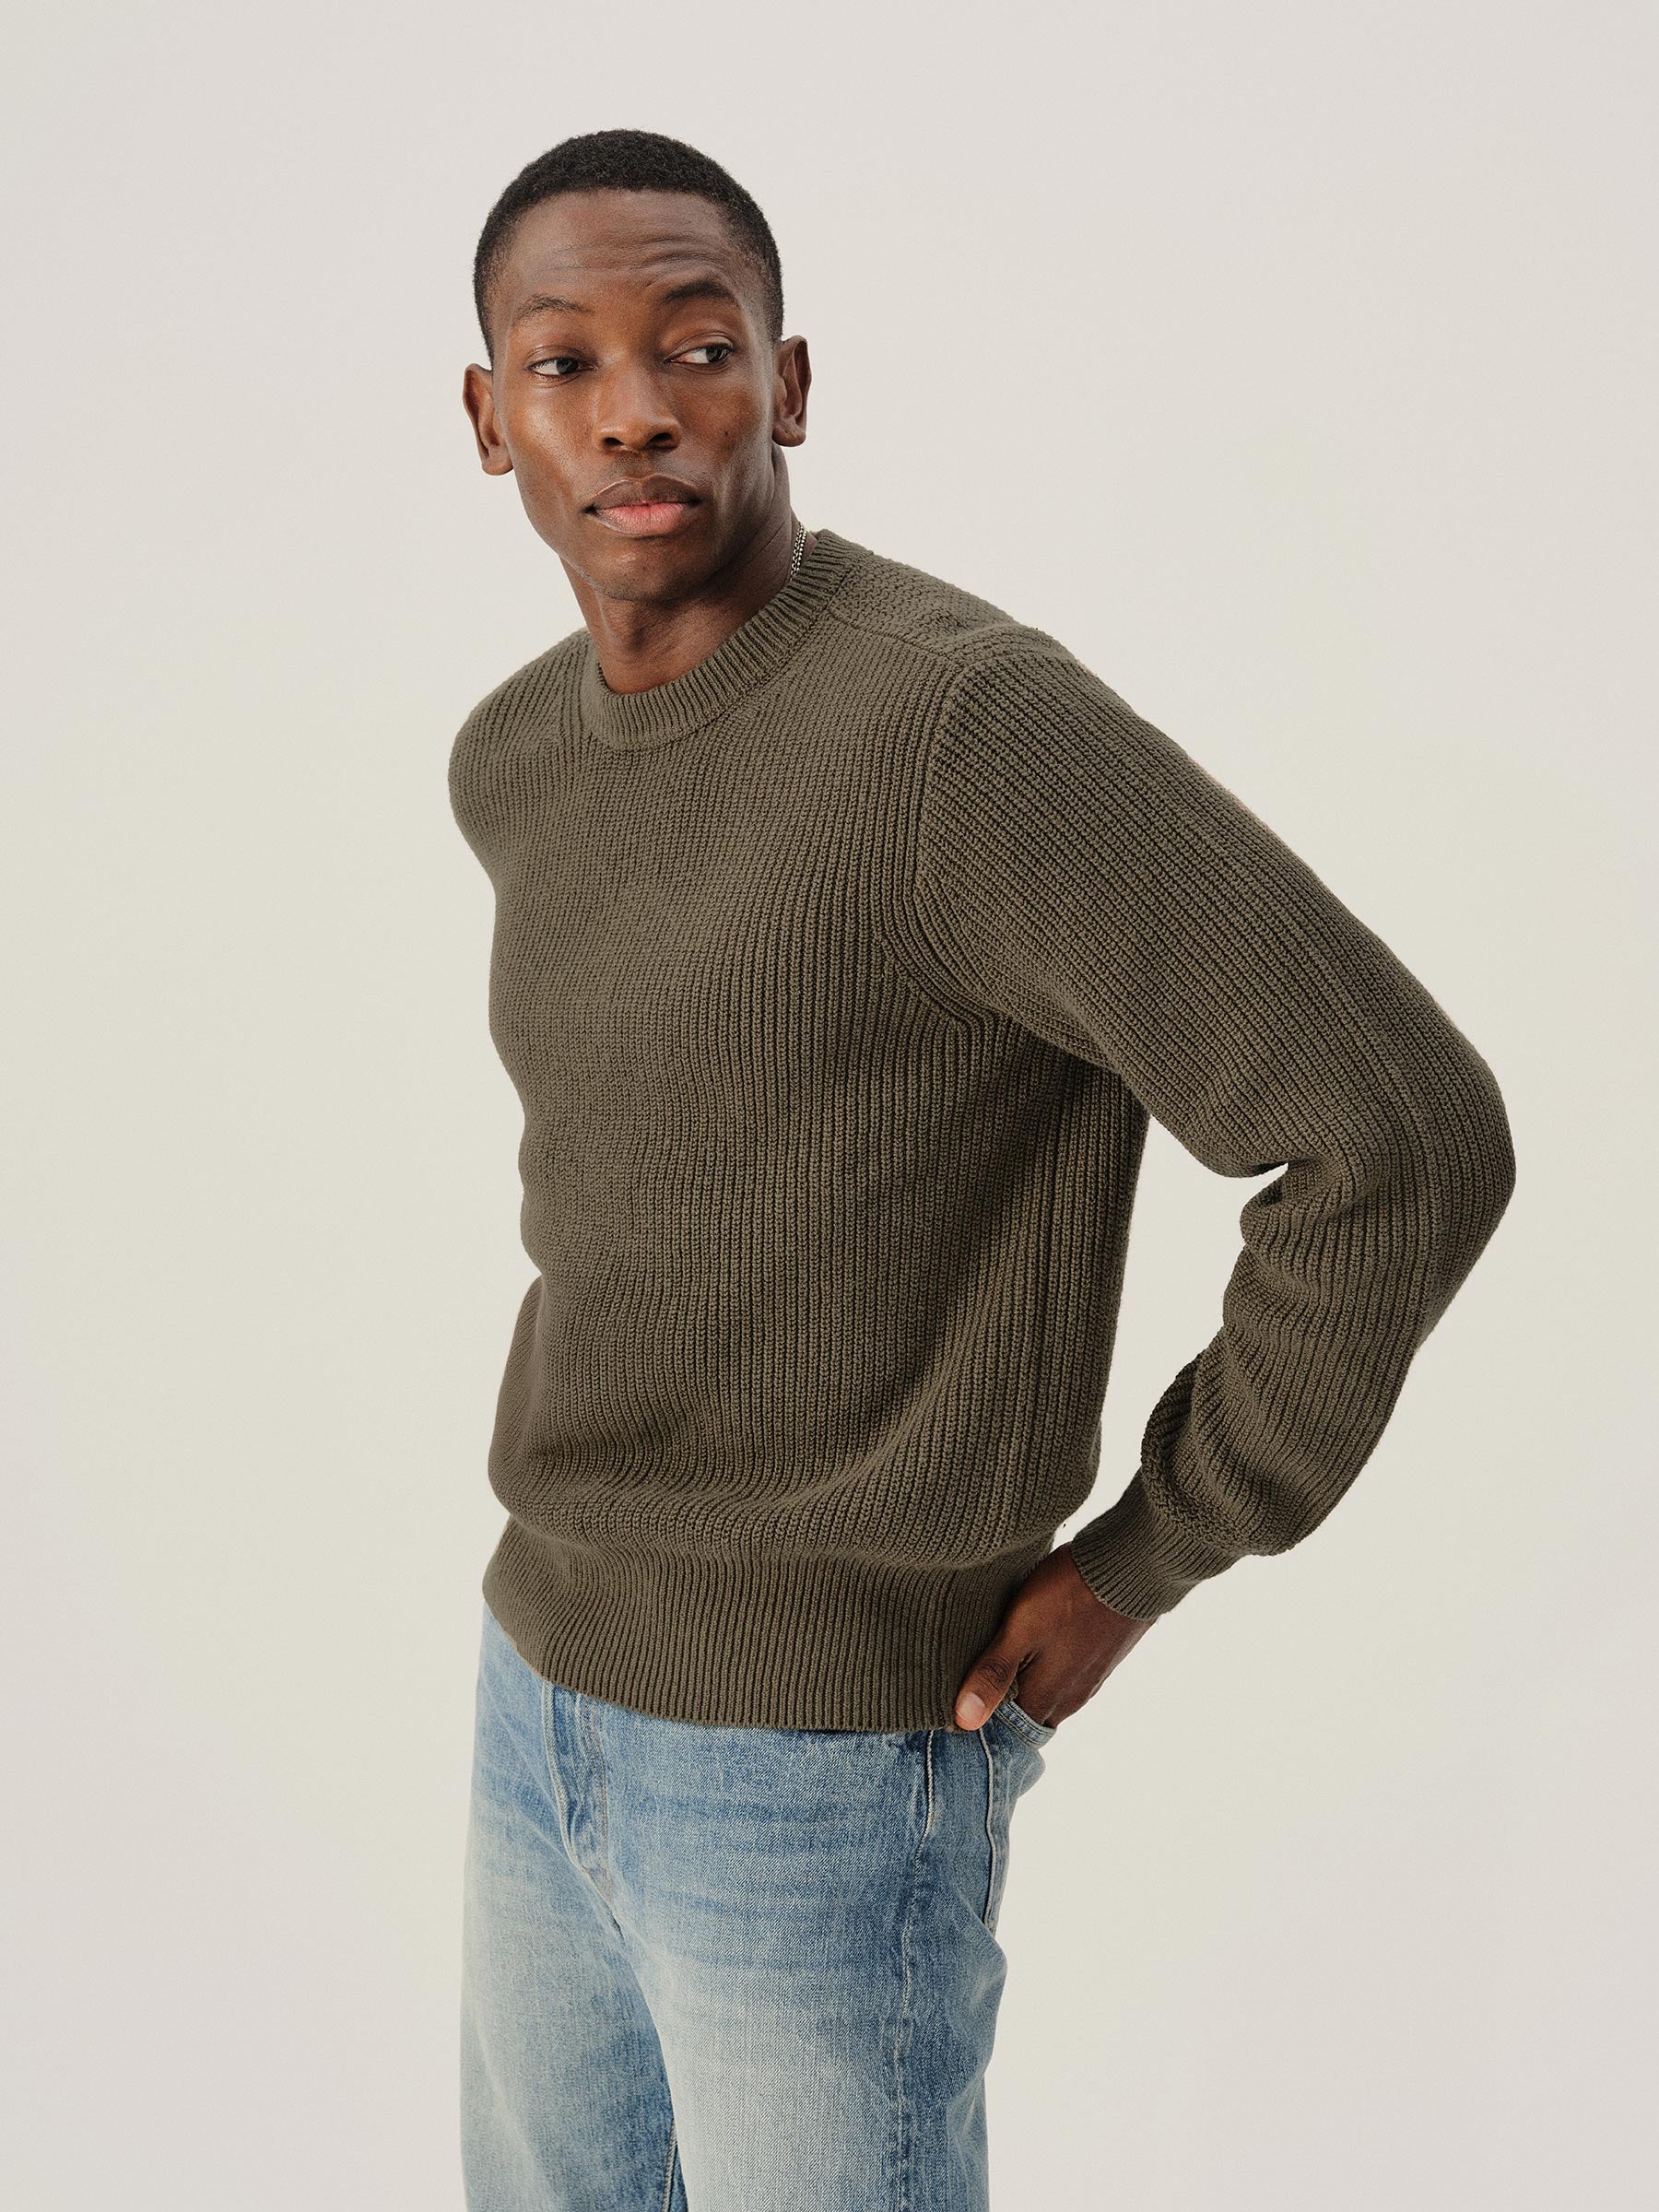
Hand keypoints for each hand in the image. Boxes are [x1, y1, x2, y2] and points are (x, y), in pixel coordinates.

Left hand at [954, 1543, 1153, 1730]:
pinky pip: (1064, 1673)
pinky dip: (1044, 1666)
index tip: (957, 1700)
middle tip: (971, 1675)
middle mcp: (1071, 1697)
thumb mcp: (1022, 1628)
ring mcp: (1089, 1677)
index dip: (980, 1718)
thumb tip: (963, 1720)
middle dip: (1001, 1702)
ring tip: (999, 1655)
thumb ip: (994, 1673)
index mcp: (1048, 1698)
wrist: (1130, 1565)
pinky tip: (1033, 1641)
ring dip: (1024, 1681)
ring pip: (1046, 1691)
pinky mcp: (1100, 1656)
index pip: (1006, 1730)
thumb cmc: (1070, 1595)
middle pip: (1027, 1712)